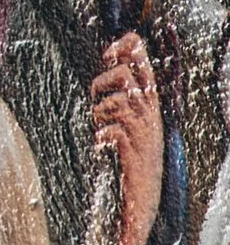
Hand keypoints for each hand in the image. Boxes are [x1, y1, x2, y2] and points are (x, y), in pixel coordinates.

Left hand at [92, 32, 162, 244]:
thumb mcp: (134, 114)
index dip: (129, 50)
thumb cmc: (134, 150)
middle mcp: (148, 115)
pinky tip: (101, 143)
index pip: (145, 66)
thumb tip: (117, 51)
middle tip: (95, 90)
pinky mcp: (133, 153)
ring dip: (102, 109)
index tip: (108, 52)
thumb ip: (126, 86)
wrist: (145, 194)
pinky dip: (104, 134)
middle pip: (132, 79)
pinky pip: (115, 133)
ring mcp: (142, 133)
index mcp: (149, 103)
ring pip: (121, 103)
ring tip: (98, 123)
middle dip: (111, 76)